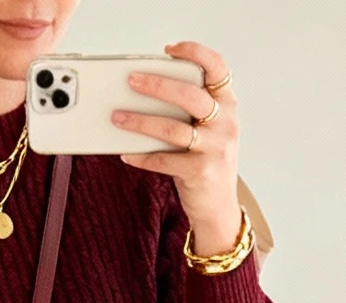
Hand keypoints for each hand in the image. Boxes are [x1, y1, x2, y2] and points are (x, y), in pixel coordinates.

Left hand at [116, 42, 243, 256]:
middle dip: (157, 85)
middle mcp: (226, 124)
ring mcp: (216, 148)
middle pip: (190, 95)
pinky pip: (163, 159)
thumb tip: (144, 90)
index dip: (194, 53)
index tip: (169, 51)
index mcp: (227, 105)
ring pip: (173, 128)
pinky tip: (127, 152)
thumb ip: (189, 109)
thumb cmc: (207, 161)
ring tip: (117, 117)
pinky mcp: (201, 172)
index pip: (217, 68)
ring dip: (140, 121)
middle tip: (131, 81)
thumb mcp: (208, 130)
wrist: (219, 208)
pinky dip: (141, 155)